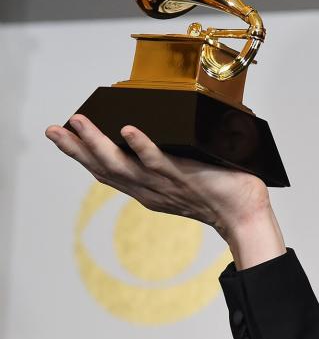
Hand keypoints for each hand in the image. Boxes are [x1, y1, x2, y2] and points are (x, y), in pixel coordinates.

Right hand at [45, 114, 284, 267]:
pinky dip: (141, 145)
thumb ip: (172, 161)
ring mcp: (164, 184)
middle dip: (75, 149)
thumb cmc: (222, 195)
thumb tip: (167, 131)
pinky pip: (157, 161)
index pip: (108, 173)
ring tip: (78, 122)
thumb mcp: (187, 179)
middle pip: (103, 169)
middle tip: (53, 129)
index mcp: (148, 191)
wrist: (245, 216)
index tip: (63, 136)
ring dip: (96, 142)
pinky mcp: (184, 177)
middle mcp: (150, 190)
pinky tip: (127, 129)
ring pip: (121, 164)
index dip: (82, 156)